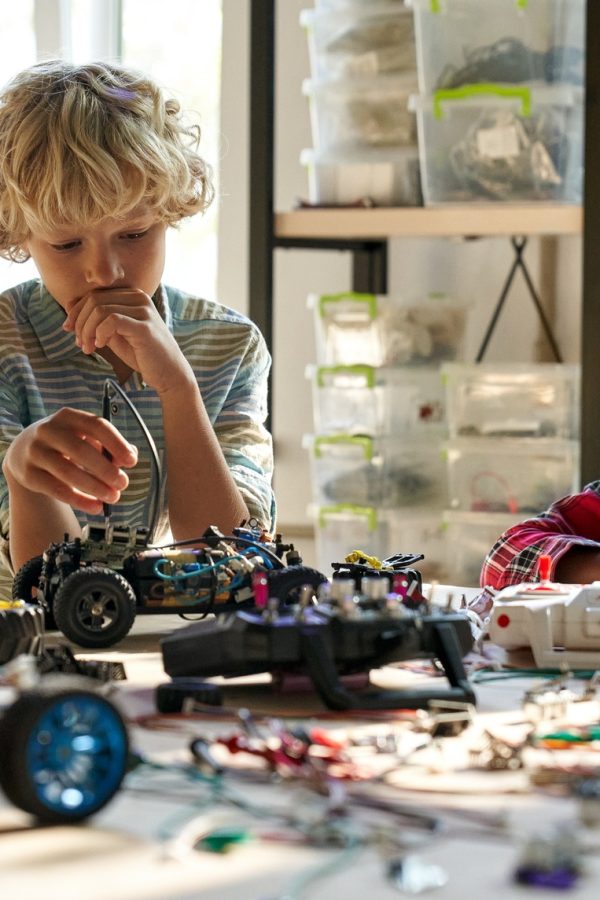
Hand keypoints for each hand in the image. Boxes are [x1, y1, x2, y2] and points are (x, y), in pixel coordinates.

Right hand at [3, 408, 137, 515]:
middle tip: (123, 483)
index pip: (96, 425)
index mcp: (68, 417)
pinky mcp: (28, 474)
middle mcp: (48, 430)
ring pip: (67, 472)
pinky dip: (79, 500)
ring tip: (113, 497)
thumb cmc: (66, 443)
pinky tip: (96, 507)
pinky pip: (56, 490)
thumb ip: (109, 445)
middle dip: (105, 469)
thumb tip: (130, 455)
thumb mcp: (85, 438)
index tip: (132, 461)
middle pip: (80, 450)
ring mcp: (35, 452)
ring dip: (95, 487)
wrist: (24, 452)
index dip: (116, 443)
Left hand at [63, 288, 191, 393]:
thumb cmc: (142, 354)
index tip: (69, 330)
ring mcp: (143, 310)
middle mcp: (139, 298)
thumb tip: (69, 306)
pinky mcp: (144, 326)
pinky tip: (99, 346)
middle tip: (79, 343)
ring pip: (100, 309)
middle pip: (94, 300)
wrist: (169, 373)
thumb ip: (95, 320)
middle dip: (80, 322)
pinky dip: (99, 333)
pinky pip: (111, 320)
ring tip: (88, 348)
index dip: (76, 311)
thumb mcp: (113, 334)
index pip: (94, 294)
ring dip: (87, 330)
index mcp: (132, 296)